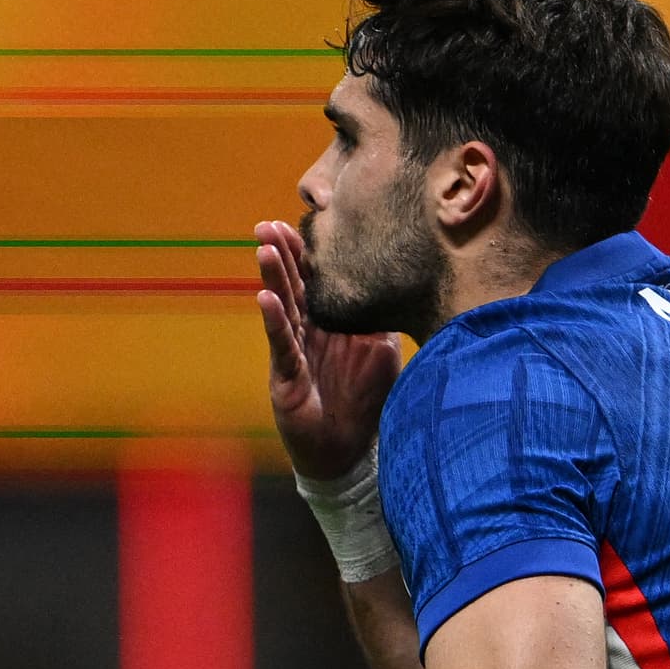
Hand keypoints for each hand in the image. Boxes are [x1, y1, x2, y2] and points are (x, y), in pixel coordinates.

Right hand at [254, 219, 401, 479]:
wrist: (349, 451)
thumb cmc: (364, 400)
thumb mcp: (382, 350)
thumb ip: (385, 318)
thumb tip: (406, 282)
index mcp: (327, 321)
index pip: (314, 278)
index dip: (307, 251)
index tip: (302, 218)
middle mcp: (307, 331)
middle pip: (293, 285)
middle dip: (281, 253)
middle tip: (269, 223)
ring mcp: (294, 352)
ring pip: (282, 307)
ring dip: (273, 277)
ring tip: (263, 249)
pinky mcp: (286, 377)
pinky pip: (280, 344)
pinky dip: (274, 320)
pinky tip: (265, 298)